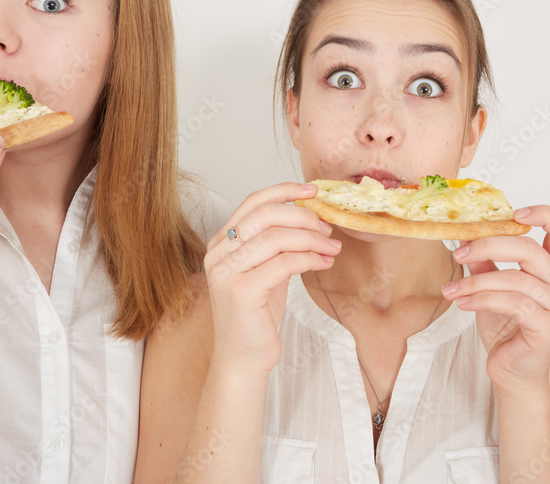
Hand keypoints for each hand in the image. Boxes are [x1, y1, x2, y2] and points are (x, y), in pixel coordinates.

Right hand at [204, 182, 339, 374]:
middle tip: (327, 228)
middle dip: (302, 217)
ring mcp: (226, 272)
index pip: (252, 202)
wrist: (242, 358)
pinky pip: (283, 263)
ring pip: (276, 238)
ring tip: (331, 247)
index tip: (312, 191)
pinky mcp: (241, 291)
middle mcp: (218, 254)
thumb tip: (310, 219)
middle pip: (264, 215)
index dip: (284, 191)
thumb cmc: (255, 316)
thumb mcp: (265, 271)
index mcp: (221, 243)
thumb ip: (277, 245)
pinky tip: (324, 262)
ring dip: (311, 239)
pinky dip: (309, 258)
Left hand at [442, 205, 549, 391]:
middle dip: (488, 246)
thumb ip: (483, 261)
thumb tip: (464, 234)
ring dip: (476, 281)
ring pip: (515, 279)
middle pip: (529, 249)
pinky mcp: (548, 328)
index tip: (514, 211)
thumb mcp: (490, 287)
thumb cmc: (505, 328)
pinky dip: (482, 299)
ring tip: (451, 290)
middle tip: (459, 253)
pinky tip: (463, 303)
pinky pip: (513, 303)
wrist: (511, 371)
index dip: (544, 214)